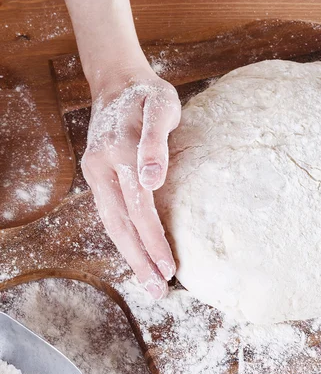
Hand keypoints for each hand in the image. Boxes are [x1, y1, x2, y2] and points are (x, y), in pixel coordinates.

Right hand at [82, 68, 180, 298]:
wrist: (119, 82)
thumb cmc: (148, 94)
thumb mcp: (161, 106)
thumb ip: (155, 142)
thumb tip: (151, 180)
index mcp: (119, 153)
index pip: (139, 208)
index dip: (154, 240)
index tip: (170, 268)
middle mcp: (102, 167)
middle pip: (120, 224)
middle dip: (140, 261)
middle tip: (157, 292)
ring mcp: (96, 173)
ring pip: (112, 223)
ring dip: (130, 256)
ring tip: (149, 283)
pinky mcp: (99, 176)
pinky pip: (111, 213)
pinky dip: (124, 238)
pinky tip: (137, 255)